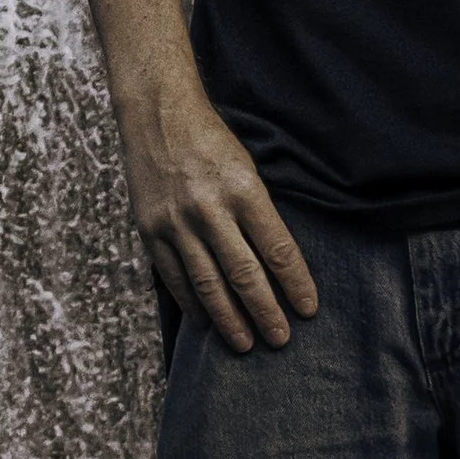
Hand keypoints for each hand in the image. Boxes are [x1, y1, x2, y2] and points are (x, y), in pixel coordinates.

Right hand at [119, 77, 318, 353]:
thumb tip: (278, 264)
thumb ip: (260, 212)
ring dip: (229, 318)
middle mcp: (210, 209)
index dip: (296, 284)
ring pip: (208, 283)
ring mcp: (176, 222)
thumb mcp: (248, 168)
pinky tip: (204, 322)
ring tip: (245, 344)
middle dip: (266, 312)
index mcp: (244, 190)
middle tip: (281, 339)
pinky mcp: (150, 230)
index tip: (309, 310)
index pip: (278, 249)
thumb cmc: (211, 141)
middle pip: (245, 274)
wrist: (157, 114)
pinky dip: (191, 302)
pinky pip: (174, 276)